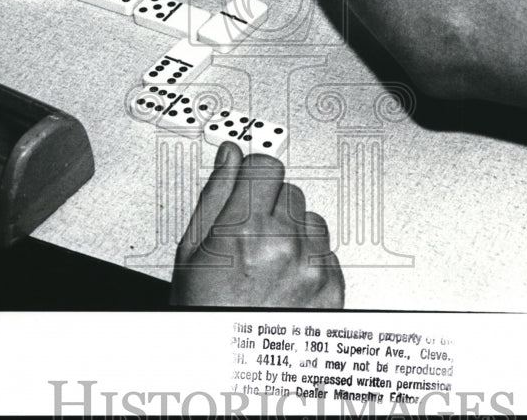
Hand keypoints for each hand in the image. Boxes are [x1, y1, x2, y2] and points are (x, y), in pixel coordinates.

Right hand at [170, 143, 343, 307]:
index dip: (254, 174)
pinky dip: (311, 262)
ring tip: (267, 264)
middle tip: (249, 238)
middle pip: (290, 191)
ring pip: (312, 221)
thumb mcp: (193, 252)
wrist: (229, 370)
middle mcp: (284, 245)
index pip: (267, 165)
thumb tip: (229, 155)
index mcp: (243, 229)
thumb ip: (215, 194)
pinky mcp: (333, 289)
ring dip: (294, 234)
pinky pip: (328, 253)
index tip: (248, 184)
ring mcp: (313, 268)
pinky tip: (285, 282)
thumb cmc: (204, 315)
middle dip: (270, 206)